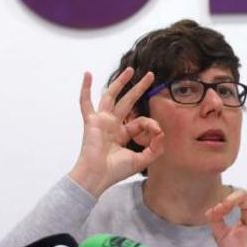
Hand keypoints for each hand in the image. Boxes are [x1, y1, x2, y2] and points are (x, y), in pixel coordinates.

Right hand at [68, 68, 164, 197]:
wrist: (97, 176)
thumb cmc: (115, 171)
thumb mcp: (141, 160)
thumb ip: (155, 148)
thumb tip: (161, 132)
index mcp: (123, 134)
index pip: (141, 122)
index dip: (152, 125)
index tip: (158, 133)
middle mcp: (112, 125)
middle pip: (128, 101)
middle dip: (139, 88)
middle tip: (150, 75)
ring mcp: (102, 121)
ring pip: (111, 96)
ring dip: (120, 82)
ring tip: (130, 70)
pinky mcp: (92, 121)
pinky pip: (85, 102)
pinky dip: (85, 88)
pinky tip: (87, 74)